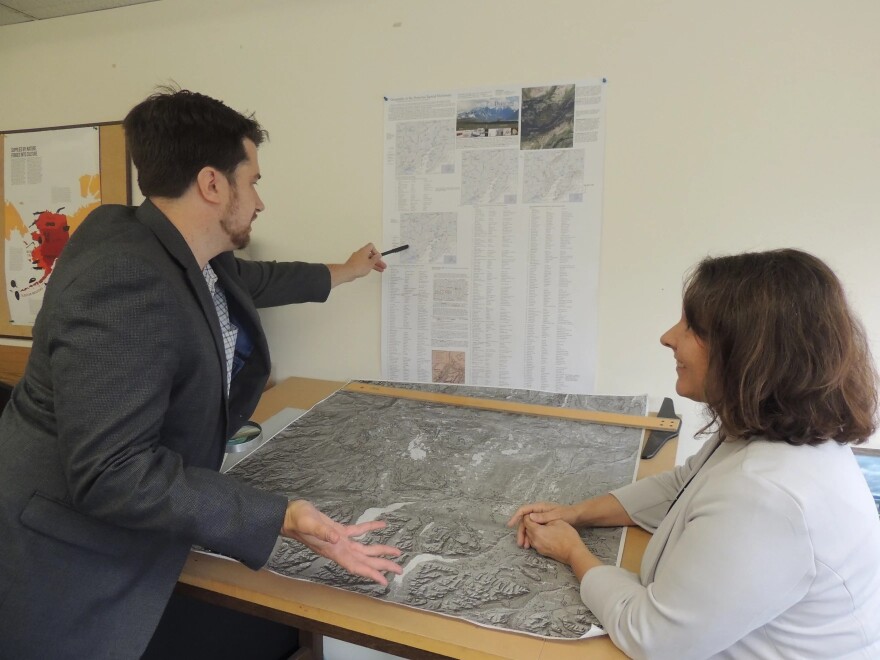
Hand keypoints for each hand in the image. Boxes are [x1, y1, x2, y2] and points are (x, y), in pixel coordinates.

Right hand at [282, 500, 401, 585]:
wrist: (289, 515)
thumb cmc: (298, 520)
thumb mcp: (310, 524)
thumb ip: (323, 532)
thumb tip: (337, 538)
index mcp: (334, 550)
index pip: (355, 566)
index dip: (370, 574)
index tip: (384, 581)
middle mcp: (339, 549)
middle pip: (365, 561)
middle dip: (382, 565)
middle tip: (399, 570)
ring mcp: (339, 540)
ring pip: (364, 548)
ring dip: (380, 550)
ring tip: (396, 552)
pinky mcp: (338, 530)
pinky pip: (358, 531)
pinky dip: (370, 528)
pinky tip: (382, 524)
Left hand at [328, 243, 386, 287]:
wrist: (348, 272)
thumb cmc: (360, 267)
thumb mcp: (370, 263)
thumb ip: (376, 259)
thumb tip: (378, 255)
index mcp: (364, 250)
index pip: (371, 246)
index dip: (376, 251)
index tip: (378, 257)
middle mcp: (360, 253)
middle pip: (370, 255)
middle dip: (377, 261)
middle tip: (383, 266)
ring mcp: (357, 258)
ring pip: (367, 260)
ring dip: (374, 265)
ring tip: (380, 270)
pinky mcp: (354, 264)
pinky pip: (363, 263)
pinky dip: (368, 266)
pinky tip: (370, 271)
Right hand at [507, 501, 576, 548]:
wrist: (577, 517)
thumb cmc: (568, 514)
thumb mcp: (556, 515)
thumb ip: (543, 516)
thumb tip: (529, 517)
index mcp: (539, 507)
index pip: (523, 510)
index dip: (516, 517)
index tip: (510, 525)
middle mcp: (538, 512)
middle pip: (524, 520)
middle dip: (521, 531)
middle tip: (520, 542)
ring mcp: (541, 519)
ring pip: (529, 527)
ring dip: (526, 536)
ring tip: (525, 546)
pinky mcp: (543, 525)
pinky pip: (534, 530)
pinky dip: (531, 537)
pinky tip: (531, 545)